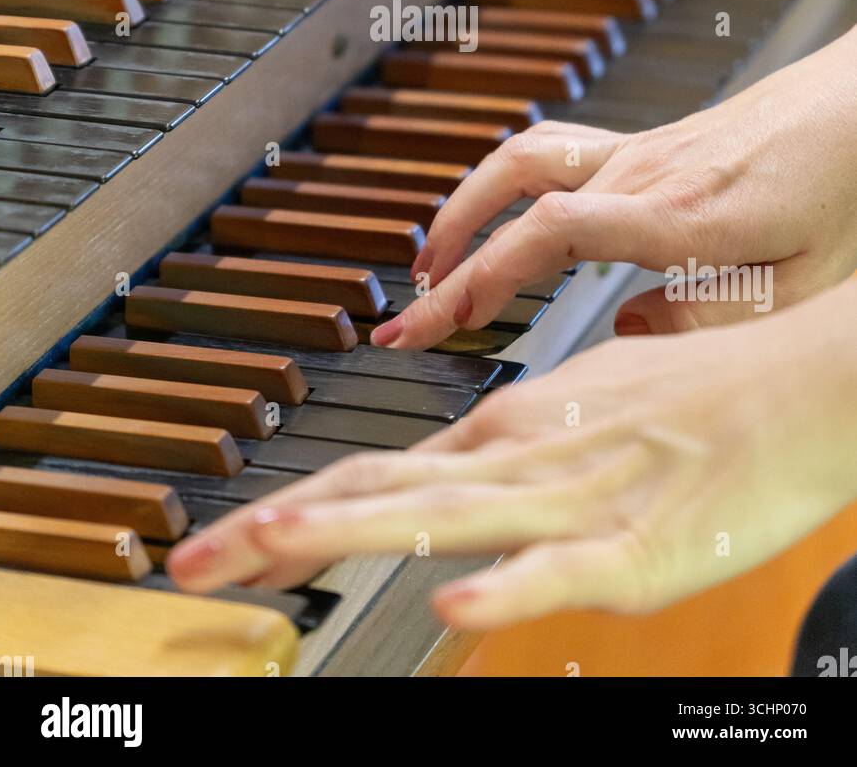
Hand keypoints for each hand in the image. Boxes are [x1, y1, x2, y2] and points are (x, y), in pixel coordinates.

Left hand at [168, 278, 856, 627]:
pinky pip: (563, 568)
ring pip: (450, 516)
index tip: (225, 537)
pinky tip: (458, 602)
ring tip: (280, 542)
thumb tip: (442, 494)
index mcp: (505, 432)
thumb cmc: (691, 403)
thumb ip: (505, 464)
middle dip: (283, 525)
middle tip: (195, 558)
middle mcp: (521, 458)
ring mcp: (574, 501)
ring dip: (359, 527)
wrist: (793, 386)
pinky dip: (509, 583)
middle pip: (382, 489)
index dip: (292, 504)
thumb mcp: (577, 419)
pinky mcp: (637, 548)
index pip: (374, 467)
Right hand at [369, 28, 856, 349]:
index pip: (548, 233)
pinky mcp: (640, 146)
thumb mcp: (802, 285)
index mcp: (677, 214)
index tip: (432, 319)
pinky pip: (548, 152)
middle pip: (513, 202)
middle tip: (404, 316)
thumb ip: (715, 323)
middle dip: (447, 261)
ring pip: (518, 163)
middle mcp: (640, 174)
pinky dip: (501, 183)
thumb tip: (628, 334)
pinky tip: (496, 215)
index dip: (481, 274)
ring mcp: (635, 152)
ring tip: (429, 265)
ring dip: (462, 209)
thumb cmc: (840, 190)